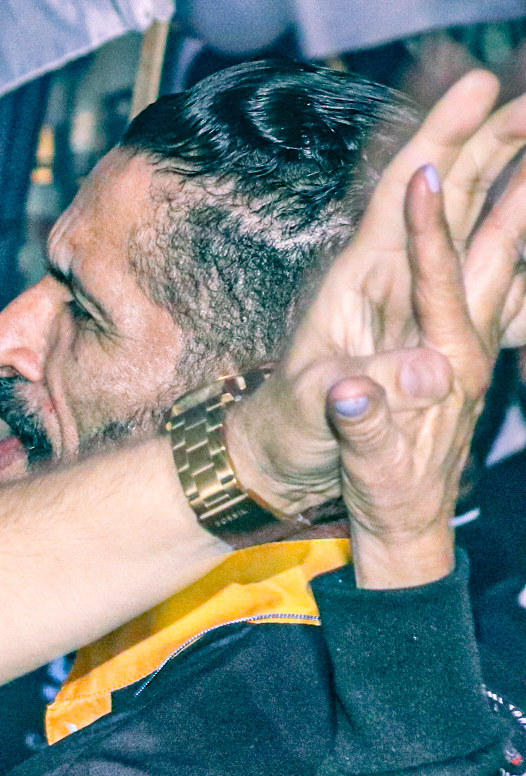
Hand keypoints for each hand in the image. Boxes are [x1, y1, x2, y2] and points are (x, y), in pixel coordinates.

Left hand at [229, 72, 525, 521]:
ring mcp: (407, 296)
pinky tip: (525, 206)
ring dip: (502, 173)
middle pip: (443, 188)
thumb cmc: (286, 433)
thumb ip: (367, 398)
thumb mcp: (321, 415)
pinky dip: (504, 229)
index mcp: (359, 283)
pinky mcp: (423, 323)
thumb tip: (429, 375)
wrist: (275, 460)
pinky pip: (475, 261)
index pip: (402, 194)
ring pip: (465, 217)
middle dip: (486, 139)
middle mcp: (387, 277)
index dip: (440, 140)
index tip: (477, 92)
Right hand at [331, 165, 500, 588]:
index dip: (428, 226)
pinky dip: (509, 241)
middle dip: (510, 179)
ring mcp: (474, 343)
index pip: (441, 279)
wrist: (409, 525)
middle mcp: (470, 341)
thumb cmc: (386, 494)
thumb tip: (348, 390)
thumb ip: (364, 424)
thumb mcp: (369, 464)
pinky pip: (497, 280)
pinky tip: (519, 221)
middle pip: (498, 246)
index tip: (424, 169)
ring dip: (516, 195)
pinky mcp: (468, 351)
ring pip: (504, 253)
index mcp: (446, 361)